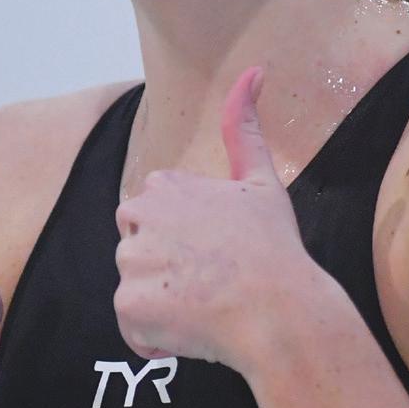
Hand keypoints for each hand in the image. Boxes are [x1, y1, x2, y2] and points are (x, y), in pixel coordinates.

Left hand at [113, 67, 317, 372]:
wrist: (279, 311)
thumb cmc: (274, 247)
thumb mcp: (262, 180)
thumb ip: (244, 127)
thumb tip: (253, 70)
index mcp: (166, 186)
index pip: (151, 215)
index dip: (182, 238)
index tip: (214, 251)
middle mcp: (141, 216)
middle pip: (134, 247)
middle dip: (161, 265)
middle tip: (207, 280)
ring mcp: (132, 261)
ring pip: (134, 287)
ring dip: (161, 303)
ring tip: (205, 305)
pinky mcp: (129, 305)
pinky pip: (133, 327)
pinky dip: (157, 337)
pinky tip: (193, 330)